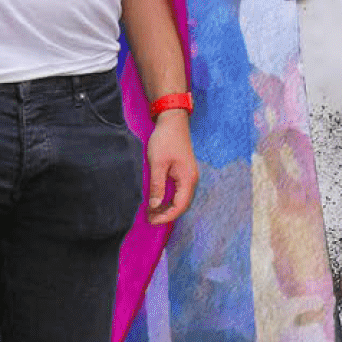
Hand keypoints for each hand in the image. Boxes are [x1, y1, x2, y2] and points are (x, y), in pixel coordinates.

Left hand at [144, 110, 197, 224]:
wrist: (172, 122)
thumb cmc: (165, 140)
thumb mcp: (157, 163)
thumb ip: (157, 186)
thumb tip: (154, 206)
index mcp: (187, 179)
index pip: (180, 206)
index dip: (166, 216)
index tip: (151, 220)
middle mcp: (191, 180)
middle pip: (182, 205)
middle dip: (166, 214)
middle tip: (149, 219)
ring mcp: (188, 176)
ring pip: (180, 200)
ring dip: (167, 208)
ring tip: (151, 212)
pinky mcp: (183, 173)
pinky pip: (178, 192)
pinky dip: (168, 200)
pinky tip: (157, 201)